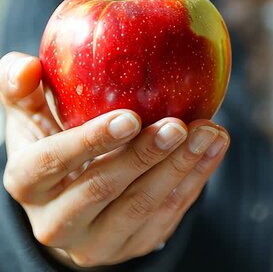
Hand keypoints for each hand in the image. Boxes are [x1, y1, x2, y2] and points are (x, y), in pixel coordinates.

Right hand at [1, 52, 229, 266]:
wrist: (75, 202)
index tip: (129, 117)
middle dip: (145, 155)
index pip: (52, 162)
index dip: (90, 141)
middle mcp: (56, 221)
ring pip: (143, 206)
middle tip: (179, 126)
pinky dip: (196, 179)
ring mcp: (97, 241)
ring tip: (210, 132)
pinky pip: (169, 214)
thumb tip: (27, 65)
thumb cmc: (54, 145)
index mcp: (28, 183)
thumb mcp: (32, 118)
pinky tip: (215, 148)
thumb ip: (21, 89)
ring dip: (181, 167)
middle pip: (103, 188)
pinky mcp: (133, 245)